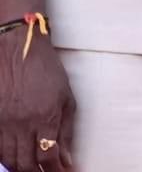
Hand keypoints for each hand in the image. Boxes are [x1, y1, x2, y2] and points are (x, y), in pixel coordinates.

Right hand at [0, 43, 73, 170]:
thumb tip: (67, 158)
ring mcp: (3, 121)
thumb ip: (66, 130)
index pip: (48, 156)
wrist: (17, 49)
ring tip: (31, 168)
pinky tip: (13, 158)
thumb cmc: (46, 70)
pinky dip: (4, 157)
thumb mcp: (66, 97)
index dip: (55, 170)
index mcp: (46, 116)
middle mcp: (22, 122)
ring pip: (8, 159)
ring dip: (20, 168)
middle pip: (26, 163)